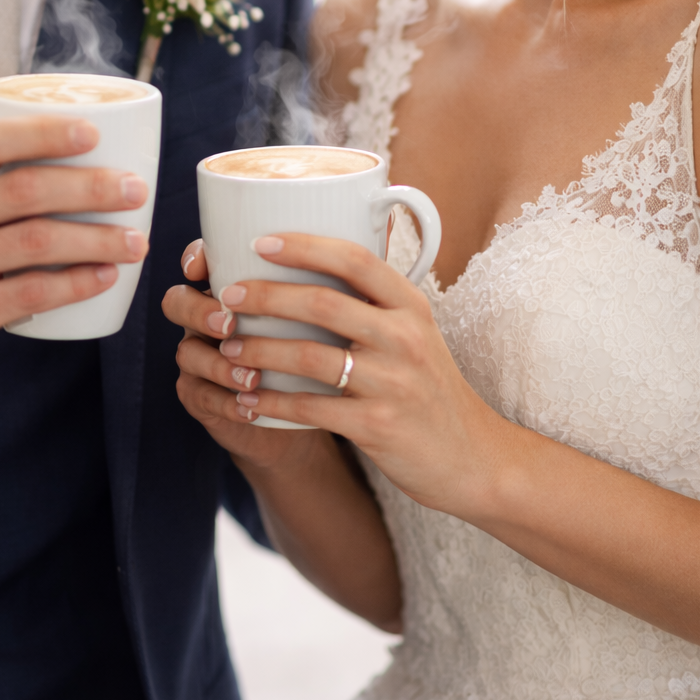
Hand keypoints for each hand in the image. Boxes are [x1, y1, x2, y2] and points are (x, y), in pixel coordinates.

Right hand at [0, 117, 148, 414]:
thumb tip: (13, 112)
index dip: (44, 133)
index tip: (92, 133)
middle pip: (23, 191)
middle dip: (90, 187)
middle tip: (134, 190)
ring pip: (35, 242)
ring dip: (96, 239)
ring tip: (134, 239)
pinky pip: (29, 293)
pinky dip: (74, 283)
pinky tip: (104, 277)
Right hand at [161, 240, 331, 473]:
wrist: (323, 413)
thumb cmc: (329, 348)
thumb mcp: (334, 308)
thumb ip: (342, 270)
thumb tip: (383, 220)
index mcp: (235, 283)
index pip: (200, 259)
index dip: (197, 257)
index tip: (209, 264)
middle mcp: (211, 316)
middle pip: (179, 303)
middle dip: (200, 311)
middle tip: (230, 322)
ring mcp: (203, 359)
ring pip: (187, 354)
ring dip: (217, 363)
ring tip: (250, 375)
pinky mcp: (207, 401)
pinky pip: (202, 400)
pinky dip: (225, 402)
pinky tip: (249, 408)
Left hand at [193, 232, 505, 518]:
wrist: (471, 458)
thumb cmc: (429, 387)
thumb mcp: (416, 333)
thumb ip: (374, 303)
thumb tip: (311, 264)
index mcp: (411, 305)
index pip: (355, 258)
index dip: (304, 245)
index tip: (259, 241)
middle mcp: (405, 337)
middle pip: (323, 303)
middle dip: (266, 296)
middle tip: (227, 295)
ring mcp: (393, 382)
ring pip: (311, 356)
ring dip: (261, 351)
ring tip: (228, 349)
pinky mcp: (378, 426)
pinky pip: (312, 408)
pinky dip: (273, 403)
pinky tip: (247, 402)